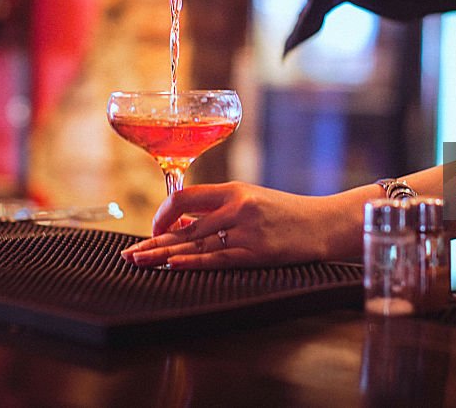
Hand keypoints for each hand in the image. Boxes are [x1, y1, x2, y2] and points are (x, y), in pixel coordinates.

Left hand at [119, 182, 341, 268]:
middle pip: (185, 224)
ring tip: (140, 263)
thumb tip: (183, 226)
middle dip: (154, 240)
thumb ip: (220, 211)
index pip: (186, 197)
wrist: (325, 223)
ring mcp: (247, 229)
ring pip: (196, 243)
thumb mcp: (253, 202)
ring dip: (164, 254)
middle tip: (130, 253)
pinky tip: (173, 265)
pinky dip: (193, 262)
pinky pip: (218, 258)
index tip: (154, 229)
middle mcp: (238, 206)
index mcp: (235, 190)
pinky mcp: (257, 251)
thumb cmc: (288, 215)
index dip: (164, 214)